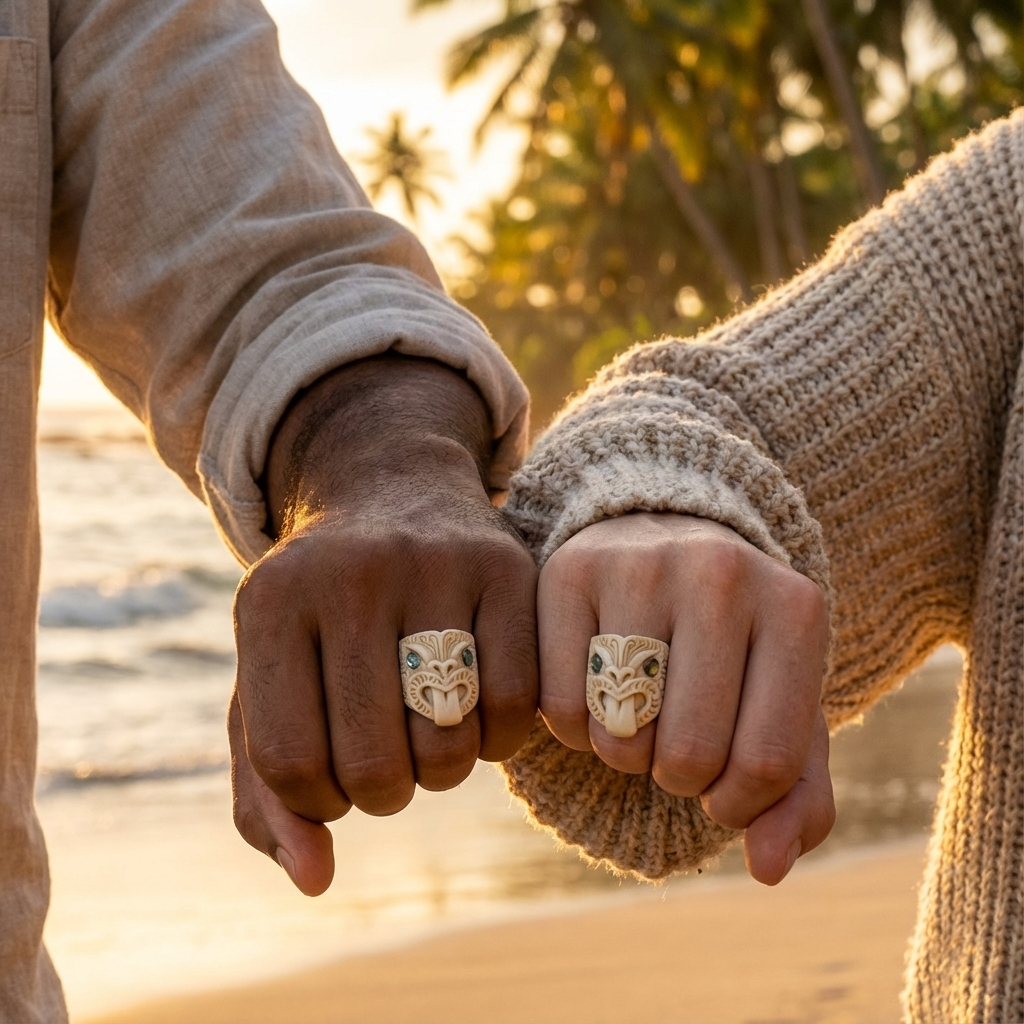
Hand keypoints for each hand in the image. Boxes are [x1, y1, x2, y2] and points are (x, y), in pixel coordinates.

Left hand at [229, 355, 537, 894]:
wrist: (392, 487)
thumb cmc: (322, 612)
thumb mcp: (269, 684)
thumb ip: (267, 794)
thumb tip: (315, 881)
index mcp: (269, 602)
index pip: (288, 763)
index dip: (316, 802)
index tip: (332, 777)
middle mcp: (349, 574)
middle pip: (374, 765)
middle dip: (384, 792)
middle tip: (387, 758)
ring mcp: (435, 564)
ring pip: (449, 745)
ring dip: (441, 771)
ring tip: (427, 732)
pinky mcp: (507, 567)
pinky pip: (517, 709)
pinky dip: (499, 740)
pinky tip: (477, 713)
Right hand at [538, 512, 832, 884]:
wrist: (666, 539)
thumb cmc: (734, 645)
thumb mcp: (782, 708)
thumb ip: (796, 796)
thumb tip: (767, 869)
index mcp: (796, 608)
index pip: (768, 763)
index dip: (738, 806)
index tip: (722, 788)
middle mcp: (721, 572)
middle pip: (690, 753)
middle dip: (678, 778)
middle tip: (675, 747)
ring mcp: (639, 564)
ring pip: (620, 732)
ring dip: (624, 754)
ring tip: (637, 718)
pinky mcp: (567, 571)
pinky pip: (558, 705)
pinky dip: (575, 728)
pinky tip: (594, 696)